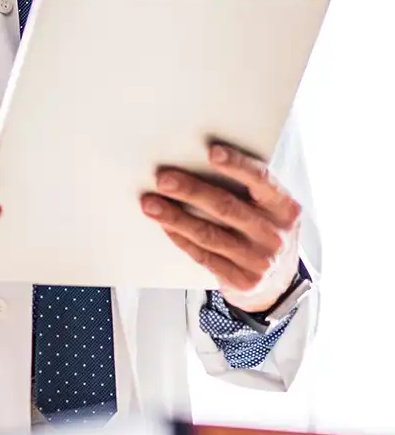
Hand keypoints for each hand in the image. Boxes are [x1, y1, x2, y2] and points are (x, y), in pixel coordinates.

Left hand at [141, 143, 300, 312]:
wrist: (278, 283)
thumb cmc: (264, 231)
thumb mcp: (269, 209)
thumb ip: (246, 189)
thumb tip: (196, 161)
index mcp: (284, 208)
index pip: (261, 180)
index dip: (237, 165)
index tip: (212, 152)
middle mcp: (275, 234)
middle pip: (226, 207)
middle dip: (191, 191)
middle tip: (163, 179)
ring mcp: (259, 261)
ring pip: (209, 234)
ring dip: (175, 217)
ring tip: (150, 204)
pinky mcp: (242, 281)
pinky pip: (204, 256)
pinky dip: (181, 238)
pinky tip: (165, 225)